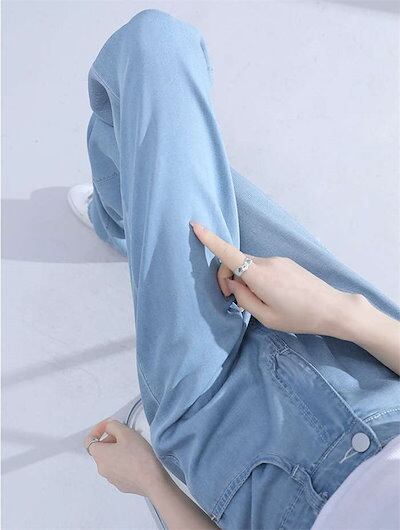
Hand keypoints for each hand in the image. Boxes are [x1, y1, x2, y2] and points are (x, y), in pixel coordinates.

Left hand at [84, 419, 169, 495]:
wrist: (152, 480)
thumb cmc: (139, 456)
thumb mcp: (126, 432)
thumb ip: (113, 426)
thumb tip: (108, 427)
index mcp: (100, 455)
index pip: (89, 440)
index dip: (98, 430)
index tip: (108, 426)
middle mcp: (102, 468)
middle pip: (101, 449)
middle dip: (111, 439)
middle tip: (125, 435)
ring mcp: (111, 478)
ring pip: (110, 459)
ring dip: (118, 450)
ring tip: (134, 446)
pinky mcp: (121, 484)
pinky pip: (118, 469)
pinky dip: (124, 461)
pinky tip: (137, 458)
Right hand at [190, 221, 356, 336]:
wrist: (332, 308)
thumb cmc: (299, 317)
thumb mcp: (266, 317)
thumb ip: (244, 299)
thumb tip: (233, 284)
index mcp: (259, 276)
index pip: (228, 253)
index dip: (210, 239)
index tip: (195, 226)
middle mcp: (267, 262)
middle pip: (235, 261)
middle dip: (227, 277)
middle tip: (233, 301)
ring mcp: (278, 260)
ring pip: (249, 265)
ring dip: (244, 279)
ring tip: (258, 302)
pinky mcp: (286, 262)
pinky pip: (262, 267)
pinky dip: (256, 278)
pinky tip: (270, 296)